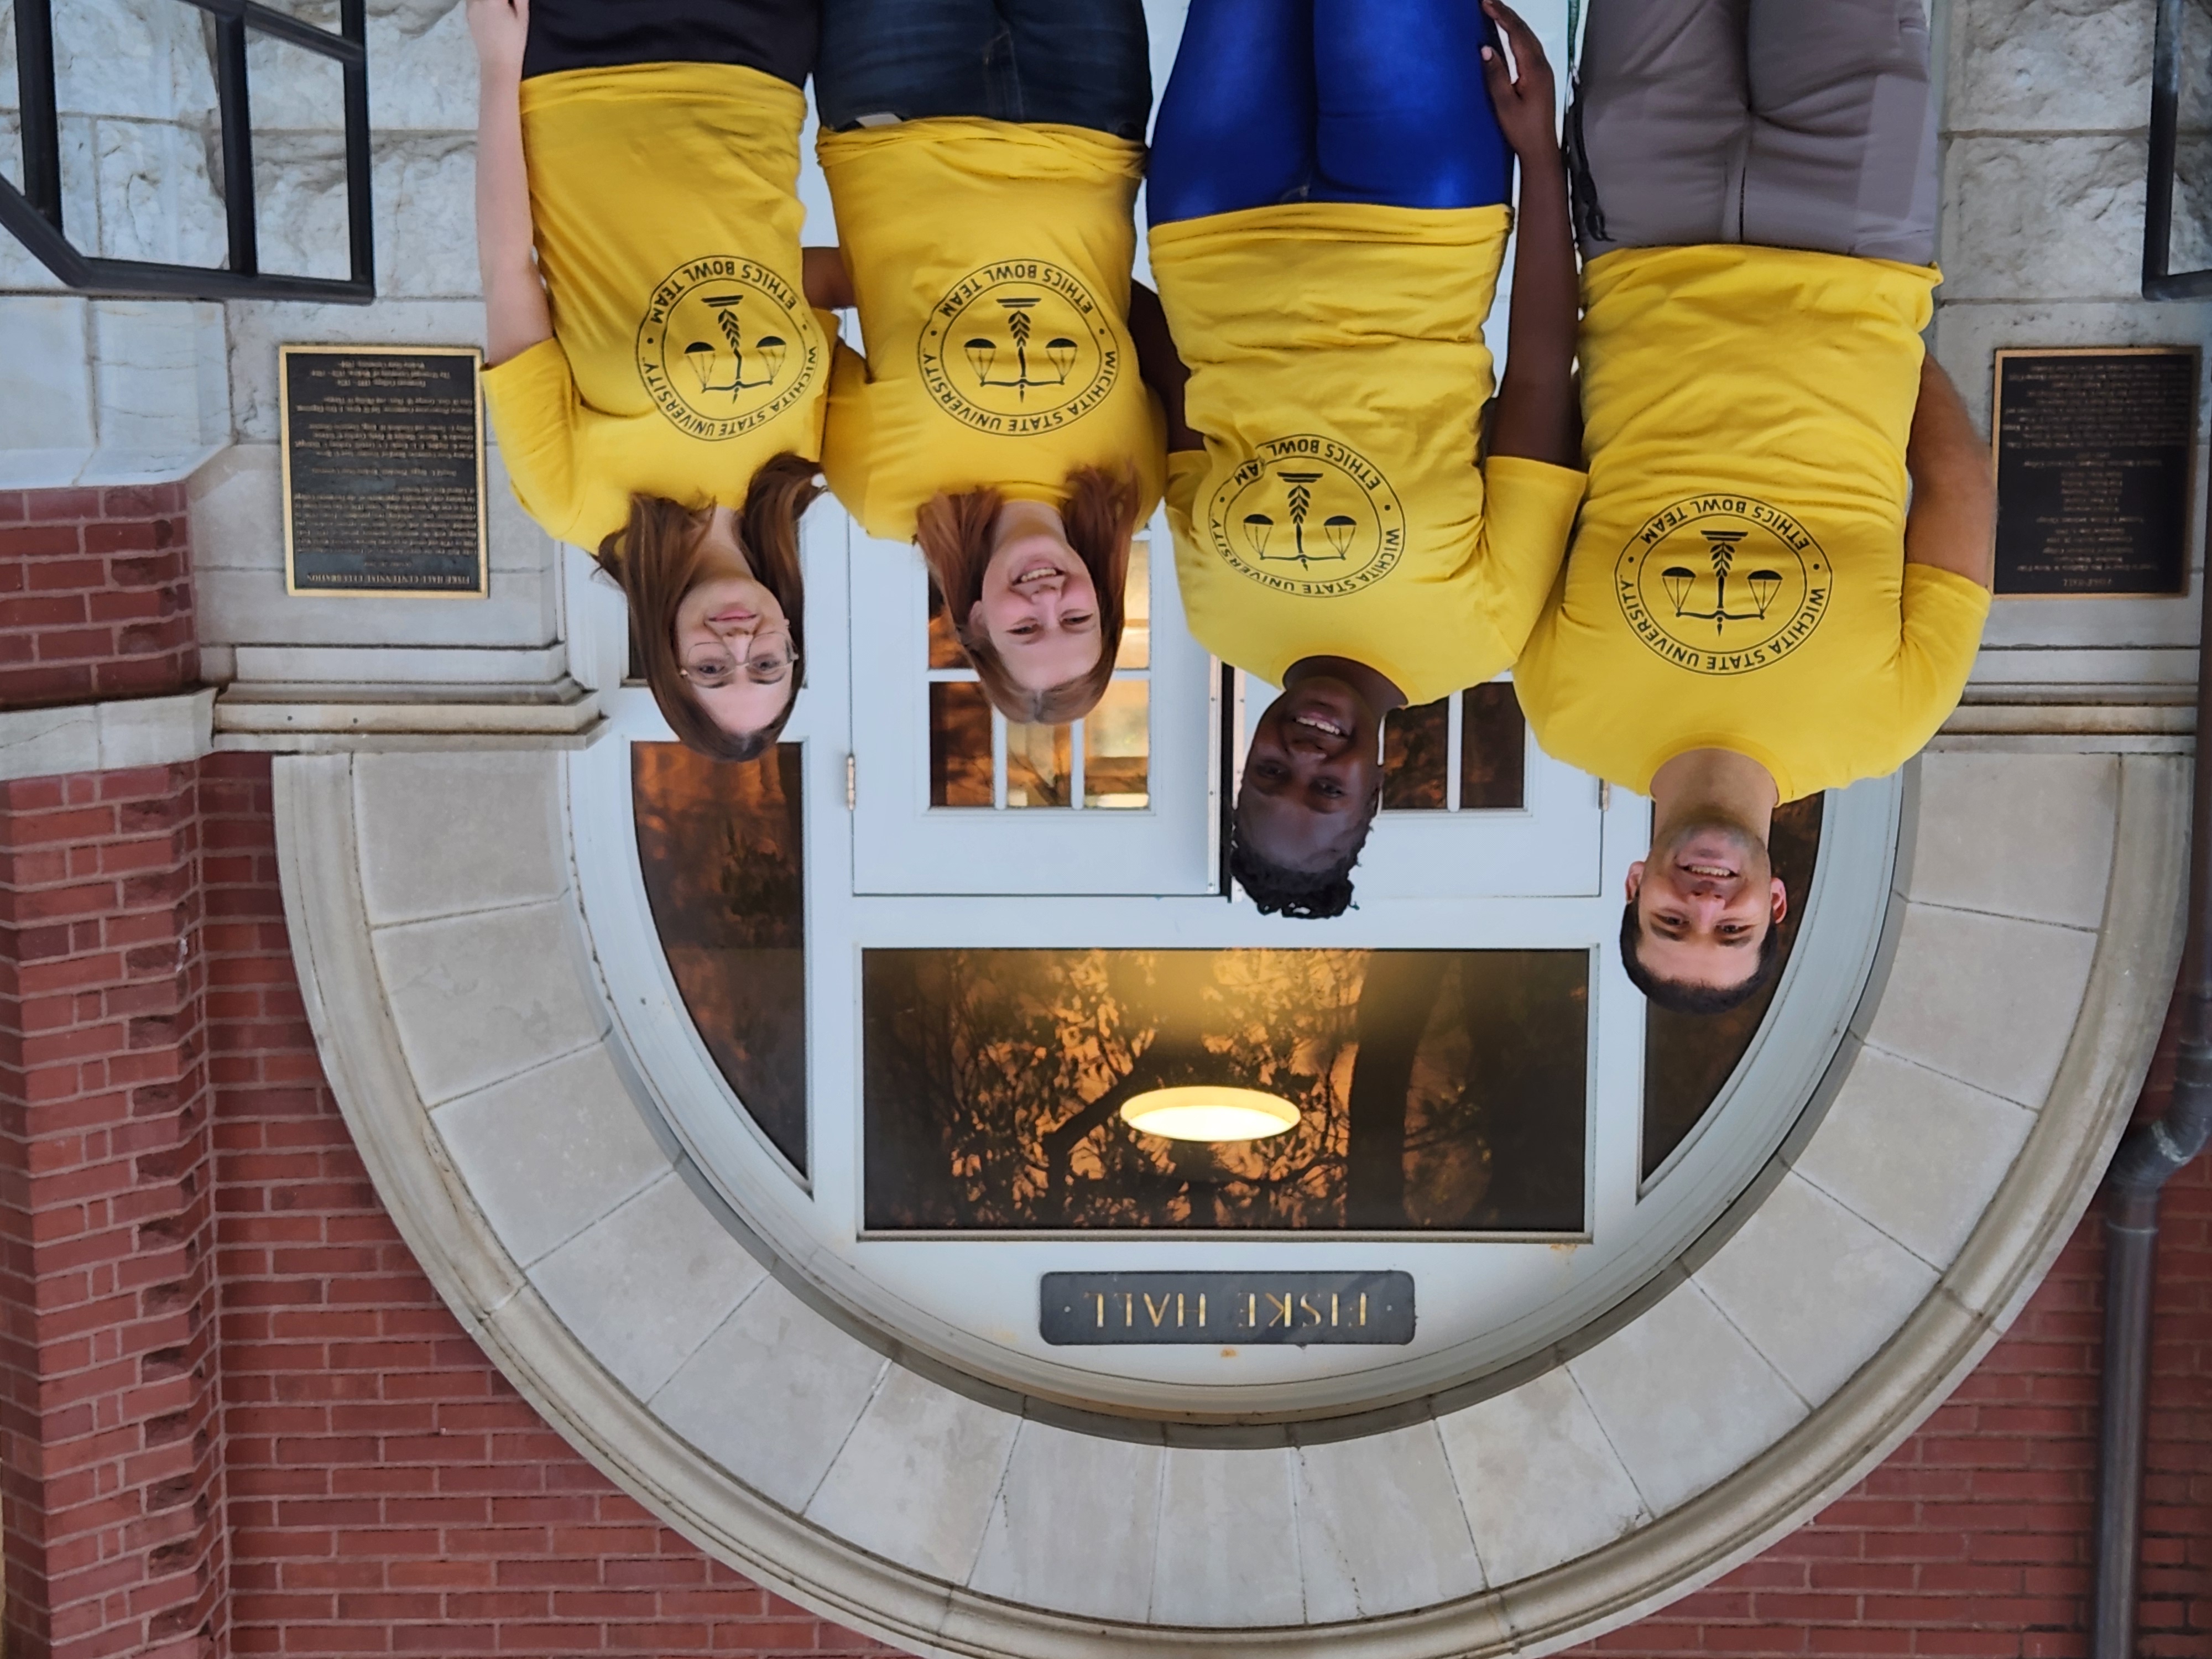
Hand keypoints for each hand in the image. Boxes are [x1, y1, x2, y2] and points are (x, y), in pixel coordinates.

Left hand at [468, 0, 528, 80]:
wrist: (497, 63)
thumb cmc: (514, 42)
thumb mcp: (522, 16)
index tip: (512, 2)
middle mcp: (478, 0)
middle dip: (502, 1)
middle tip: (508, 5)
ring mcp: (470, 6)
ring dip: (492, 1)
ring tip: (500, 8)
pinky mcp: (467, 13)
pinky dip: (482, 1)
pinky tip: (492, 10)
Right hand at [1481, 0, 1561, 167]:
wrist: (1541, 148)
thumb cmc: (1522, 130)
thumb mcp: (1504, 104)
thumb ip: (1495, 76)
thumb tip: (1485, 49)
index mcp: (1533, 69)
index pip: (1517, 34)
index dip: (1502, 16)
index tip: (1486, 3)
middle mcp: (1542, 65)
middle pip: (1525, 31)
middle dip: (1507, 14)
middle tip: (1488, 2)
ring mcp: (1544, 70)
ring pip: (1528, 38)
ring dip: (1513, 23)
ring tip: (1496, 12)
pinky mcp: (1541, 77)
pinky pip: (1529, 47)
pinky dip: (1517, 35)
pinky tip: (1509, 34)